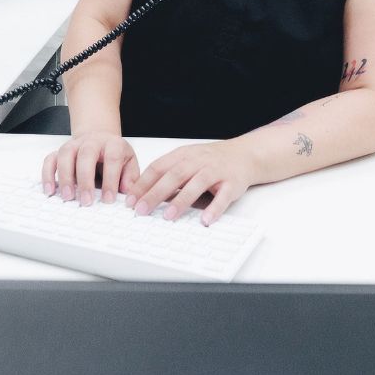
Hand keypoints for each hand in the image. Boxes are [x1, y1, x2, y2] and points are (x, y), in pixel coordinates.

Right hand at [41, 131, 138, 205]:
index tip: (108, 199)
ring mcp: (74, 145)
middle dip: (85, 179)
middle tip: (86, 201)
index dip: (111, 179)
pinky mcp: (60, 151)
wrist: (100, 139)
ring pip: (65, 155)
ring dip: (65, 177)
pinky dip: (48, 174)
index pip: (112, 159)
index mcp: (113, 144)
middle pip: (86, 155)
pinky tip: (50, 190)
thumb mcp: (129, 164)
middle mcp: (92, 141)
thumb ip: (130, 178)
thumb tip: (128, 194)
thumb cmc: (115, 155)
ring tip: (68, 197)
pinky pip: (50, 159)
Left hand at [127, 140, 260, 225]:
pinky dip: (214, 208)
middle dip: (155, 193)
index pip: (158, 168)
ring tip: (168, 216)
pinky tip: (205, 220)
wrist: (244, 154)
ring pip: (196, 184)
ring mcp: (215, 172)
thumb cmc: (211, 160)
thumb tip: (143, 195)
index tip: (130, 200)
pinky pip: (223, 197)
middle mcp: (198, 161)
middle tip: (141, 210)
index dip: (143, 183)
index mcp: (183, 156)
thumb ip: (168, 175)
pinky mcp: (232, 183)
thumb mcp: (187, 161)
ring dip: (181, 201)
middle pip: (174, 176)